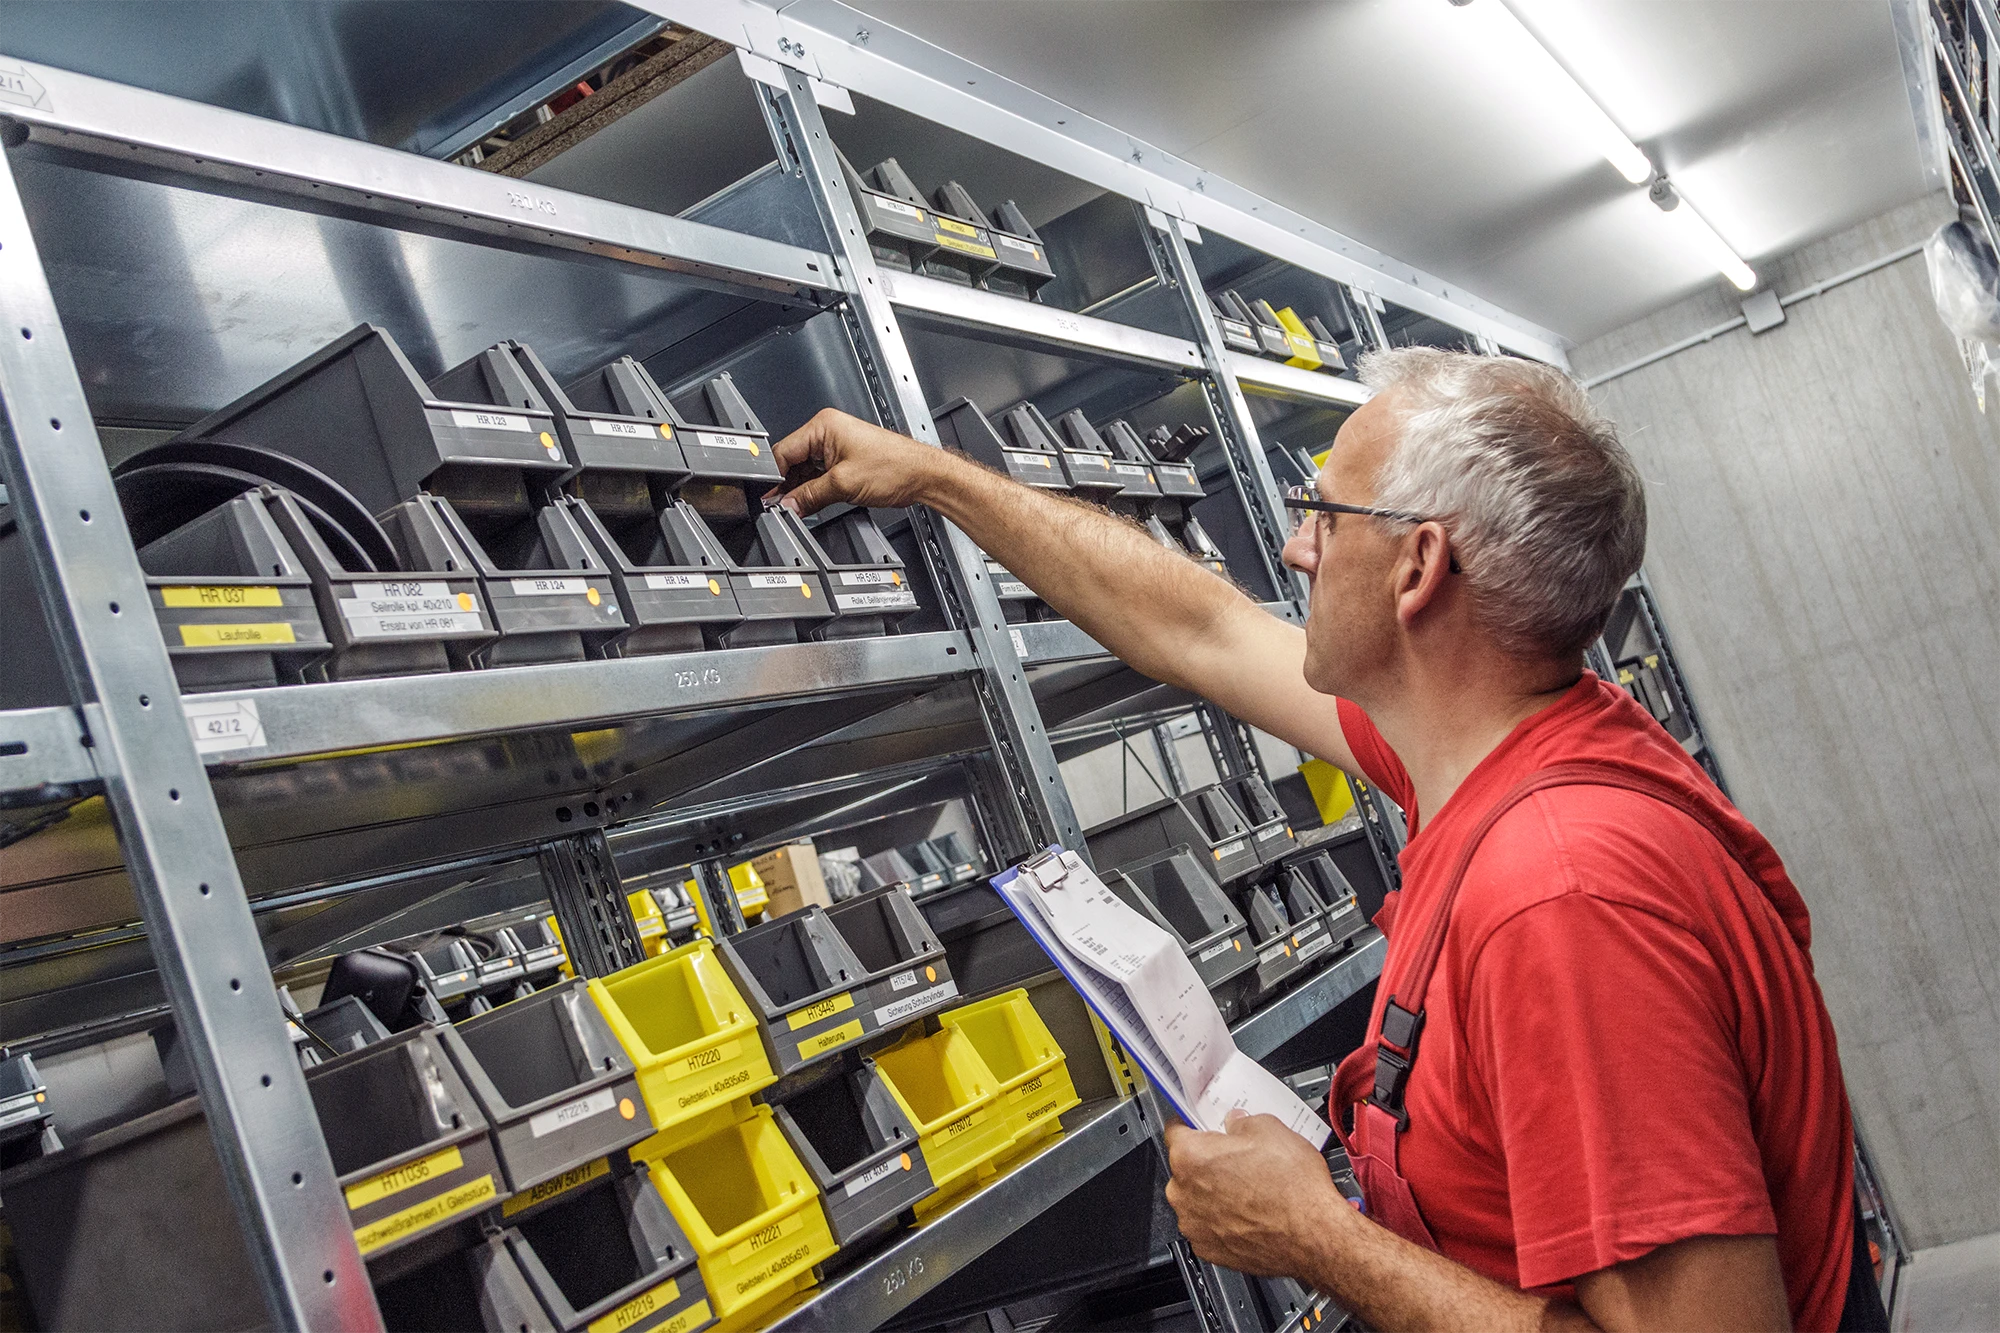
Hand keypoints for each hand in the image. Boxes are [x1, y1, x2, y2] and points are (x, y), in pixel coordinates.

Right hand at [766, 408, 947, 514]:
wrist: (923, 475)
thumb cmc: (896, 467)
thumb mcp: (843, 485)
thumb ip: (810, 496)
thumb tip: (788, 505)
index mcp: (823, 425)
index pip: (784, 451)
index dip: (774, 477)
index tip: (769, 497)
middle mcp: (828, 431)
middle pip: (793, 461)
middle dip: (787, 485)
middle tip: (782, 508)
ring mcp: (836, 445)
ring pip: (805, 470)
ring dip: (802, 489)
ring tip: (799, 508)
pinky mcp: (844, 460)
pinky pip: (819, 474)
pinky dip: (814, 489)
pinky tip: (812, 503)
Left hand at [1163, 1113, 1344, 1277]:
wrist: (1314, 1235)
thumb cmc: (1292, 1188)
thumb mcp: (1270, 1129)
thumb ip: (1241, 1121)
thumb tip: (1236, 1123)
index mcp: (1190, 1157)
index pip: (1175, 1130)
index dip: (1191, 1124)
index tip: (1199, 1125)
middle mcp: (1183, 1193)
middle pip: (1186, 1168)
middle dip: (1208, 1162)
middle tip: (1239, 1159)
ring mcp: (1194, 1225)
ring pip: (1197, 1199)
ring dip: (1214, 1193)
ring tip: (1250, 1189)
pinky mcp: (1209, 1250)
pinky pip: (1208, 1227)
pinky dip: (1223, 1220)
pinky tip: (1249, 1213)